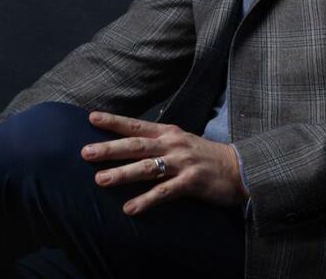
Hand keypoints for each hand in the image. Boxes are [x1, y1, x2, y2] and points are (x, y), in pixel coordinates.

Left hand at [80, 111, 247, 215]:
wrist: (239, 167)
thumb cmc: (205, 156)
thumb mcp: (181, 141)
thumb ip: (158, 141)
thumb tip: (131, 142)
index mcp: (169, 132)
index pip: (136, 125)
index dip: (114, 121)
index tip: (91, 117)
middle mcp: (173, 144)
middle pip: (136, 145)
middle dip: (110, 148)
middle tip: (85, 152)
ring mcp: (182, 163)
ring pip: (147, 167)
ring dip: (122, 174)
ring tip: (101, 180)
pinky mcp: (191, 182)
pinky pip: (164, 192)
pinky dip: (146, 200)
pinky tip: (130, 208)